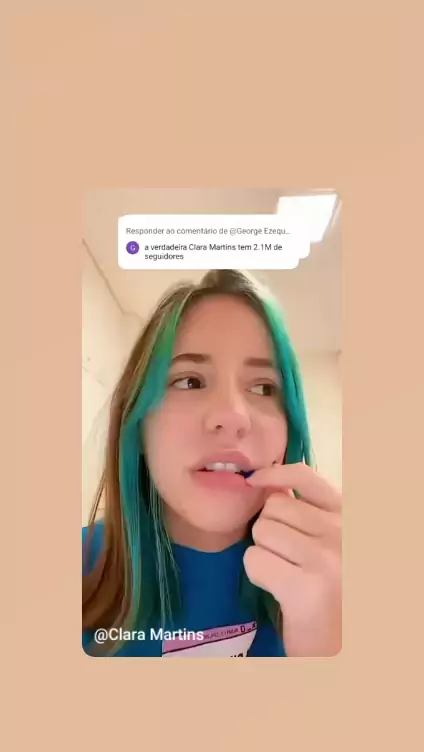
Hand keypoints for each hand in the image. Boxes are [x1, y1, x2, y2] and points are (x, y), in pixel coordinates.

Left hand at [243, 463, 341, 656]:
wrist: (339, 648)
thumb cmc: (328, 593)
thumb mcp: (326, 542)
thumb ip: (305, 512)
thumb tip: (267, 481)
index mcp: (346, 517)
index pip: (305, 476)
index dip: (274, 473)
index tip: (255, 481)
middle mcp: (341, 533)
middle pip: (274, 506)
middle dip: (268, 529)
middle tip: (284, 556)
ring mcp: (325, 559)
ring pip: (261, 532)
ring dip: (262, 552)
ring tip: (283, 573)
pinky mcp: (305, 588)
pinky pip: (255, 561)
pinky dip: (257, 575)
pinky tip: (277, 589)